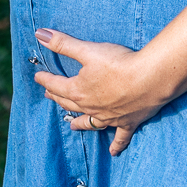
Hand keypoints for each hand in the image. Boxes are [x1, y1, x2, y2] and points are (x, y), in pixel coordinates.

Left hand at [33, 28, 164, 155]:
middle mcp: (90, 107)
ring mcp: (109, 117)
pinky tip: (113, 152)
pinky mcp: (127, 122)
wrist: (149, 79)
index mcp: (78, 90)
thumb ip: (63, 43)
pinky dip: (116, 145)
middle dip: (58, 98)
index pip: (56, 85)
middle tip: (50, 95)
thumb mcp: (88, 50)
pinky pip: (119, 137)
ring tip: (72, 126)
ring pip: (89, 122)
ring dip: (80, 123)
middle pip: (69, 103)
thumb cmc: (118, 63)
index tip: (38, 77)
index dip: (46, 80)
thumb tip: (39, 34)